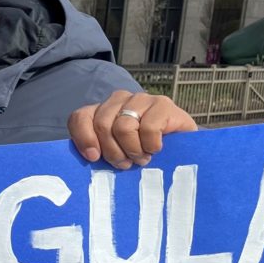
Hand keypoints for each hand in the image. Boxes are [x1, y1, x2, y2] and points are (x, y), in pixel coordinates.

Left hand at [67, 90, 196, 169]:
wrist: (183, 150)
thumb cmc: (142, 154)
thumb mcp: (115, 155)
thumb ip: (99, 152)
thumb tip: (91, 156)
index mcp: (102, 111)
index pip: (80, 117)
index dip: (84, 139)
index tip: (94, 158)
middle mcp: (119, 99)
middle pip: (102, 125)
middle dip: (112, 151)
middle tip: (125, 164)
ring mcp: (141, 99)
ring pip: (123, 127)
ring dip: (133, 150)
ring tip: (142, 158)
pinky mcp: (163, 104)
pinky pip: (148, 128)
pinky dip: (151, 145)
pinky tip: (156, 148)